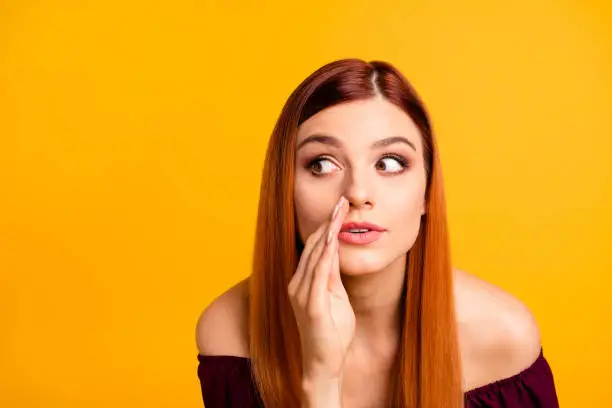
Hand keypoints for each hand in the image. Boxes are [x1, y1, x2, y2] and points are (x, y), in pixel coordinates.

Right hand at [288, 196, 355, 384]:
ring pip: (314, 256)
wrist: (323, 364)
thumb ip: (332, 276)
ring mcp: (301, 295)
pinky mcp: (310, 306)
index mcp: (302, 282)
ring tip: (338, 212)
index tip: (338, 207)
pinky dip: (325, 256)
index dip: (326, 226)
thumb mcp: (335, 298)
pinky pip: (318, 276)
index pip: (314, 247)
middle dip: (327, 222)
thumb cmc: (331, 333)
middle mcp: (297, 284)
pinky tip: (332, 240)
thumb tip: (335, 252)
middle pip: (313, 246)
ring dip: (327, 233)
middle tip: (341, 201)